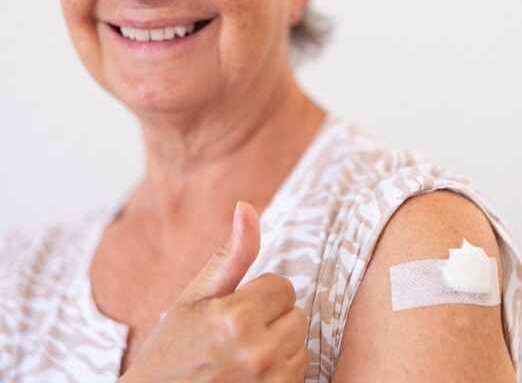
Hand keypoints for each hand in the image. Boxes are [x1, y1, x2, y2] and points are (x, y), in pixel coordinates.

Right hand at [119, 201, 308, 382]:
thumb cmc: (171, 351)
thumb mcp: (194, 297)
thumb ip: (230, 255)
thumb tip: (247, 207)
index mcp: (236, 317)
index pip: (283, 287)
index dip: (260, 296)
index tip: (235, 311)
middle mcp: (257, 351)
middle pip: (297, 316)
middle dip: (272, 321)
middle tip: (236, 336)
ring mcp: (269, 381)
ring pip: (300, 345)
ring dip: (279, 348)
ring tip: (242, 357)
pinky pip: (299, 373)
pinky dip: (280, 373)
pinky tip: (251, 376)